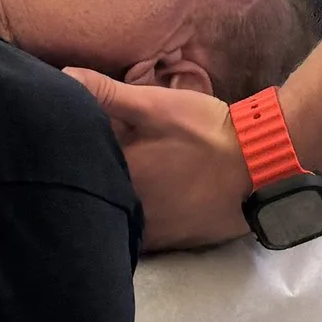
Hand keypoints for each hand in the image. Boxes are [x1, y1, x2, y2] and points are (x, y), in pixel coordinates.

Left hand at [67, 71, 250, 249]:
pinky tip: (142, 210)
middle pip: (96, 200)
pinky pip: (140, 240)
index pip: (78, 170)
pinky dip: (134, 227)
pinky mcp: (171, 243)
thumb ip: (107, 93)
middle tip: (89, 168)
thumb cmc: (205, 131)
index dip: (69, 160)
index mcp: (119, 176)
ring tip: (114, 190)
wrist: (259, 164)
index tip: (64, 150)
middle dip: (89, 186)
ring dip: (111, 209)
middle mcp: (129, 212)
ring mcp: (151, 233)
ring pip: (116, 224)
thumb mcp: (155, 105)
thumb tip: (62, 78)